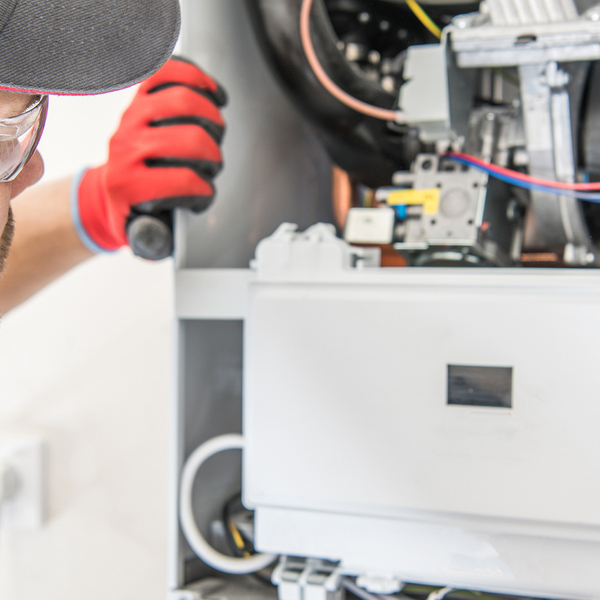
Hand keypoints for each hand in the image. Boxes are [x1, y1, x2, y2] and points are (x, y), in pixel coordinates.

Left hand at [73, 56, 225, 256]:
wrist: (108, 191)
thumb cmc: (133, 211)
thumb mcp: (142, 237)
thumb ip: (156, 240)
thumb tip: (164, 235)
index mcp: (127, 185)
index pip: (182, 181)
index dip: (203, 192)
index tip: (203, 195)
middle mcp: (126, 147)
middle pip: (190, 140)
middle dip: (212, 157)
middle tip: (211, 166)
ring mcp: (132, 118)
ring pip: (184, 101)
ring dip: (212, 119)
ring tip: (214, 133)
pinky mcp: (139, 97)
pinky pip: (170, 72)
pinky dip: (197, 78)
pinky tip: (212, 94)